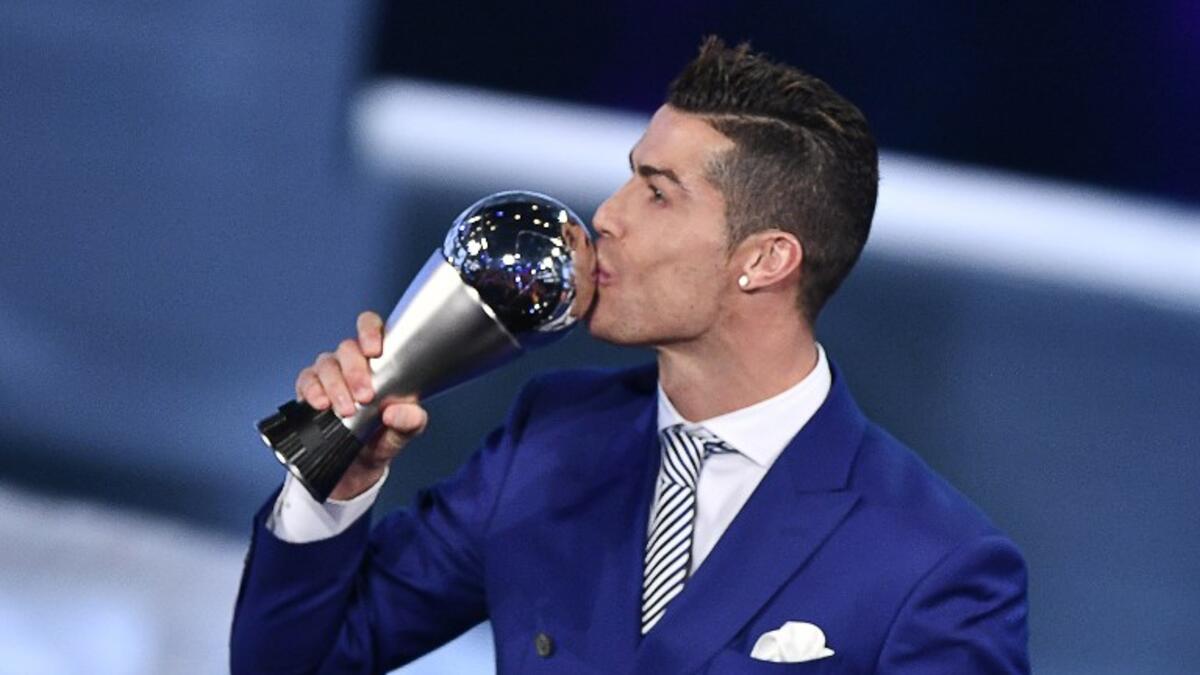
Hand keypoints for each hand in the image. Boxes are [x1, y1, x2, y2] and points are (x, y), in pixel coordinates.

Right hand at [294, 311, 428, 499]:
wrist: (353, 472)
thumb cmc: (380, 441)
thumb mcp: (401, 436)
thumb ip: (410, 423)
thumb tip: (398, 411)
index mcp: (378, 364)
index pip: (370, 329)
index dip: (369, 331)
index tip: (374, 351)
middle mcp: (351, 365)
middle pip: (347, 348)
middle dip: (355, 370)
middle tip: (364, 396)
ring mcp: (329, 377)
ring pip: (326, 364)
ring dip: (335, 385)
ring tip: (344, 409)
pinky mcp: (309, 393)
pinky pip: (305, 381)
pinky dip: (312, 391)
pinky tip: (320, 404)